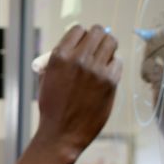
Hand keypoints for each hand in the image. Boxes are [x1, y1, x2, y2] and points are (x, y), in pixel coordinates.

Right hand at [36, 24, 121, 159]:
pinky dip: (113, 65)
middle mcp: (79, 59)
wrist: (61, 133)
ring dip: (108, 47)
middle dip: (97, 38)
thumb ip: (59, 60)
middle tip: (97, 47)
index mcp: (60, 56)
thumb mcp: (46, 78)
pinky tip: (106, 74)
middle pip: (97, 32)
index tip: (82, 44)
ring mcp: (96, 69)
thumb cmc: (51, 107)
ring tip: (104, 57)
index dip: (81, 36)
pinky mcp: (110, 81)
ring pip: (111, 42)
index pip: (78, 30)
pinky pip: (118, 62)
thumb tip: (76, 45)